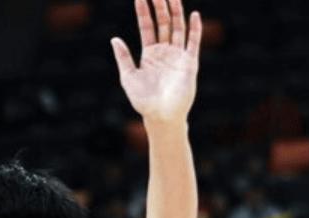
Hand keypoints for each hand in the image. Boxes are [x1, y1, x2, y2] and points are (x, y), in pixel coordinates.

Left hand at [111, 0, 201, 124]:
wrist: (161, 116)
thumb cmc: (143, 101)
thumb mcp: (128, 77)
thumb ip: (123, 58)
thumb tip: (114, 39)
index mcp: (149, 54)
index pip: (147, 26)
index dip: (143, 12)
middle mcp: (164, 51)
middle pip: (163, 23)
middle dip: (160, 6)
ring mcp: (178, 55)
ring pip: (177, 28)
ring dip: (175, 12)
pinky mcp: (189, 62)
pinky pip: (193, 42)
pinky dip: (194, 29)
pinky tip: (193, 14)